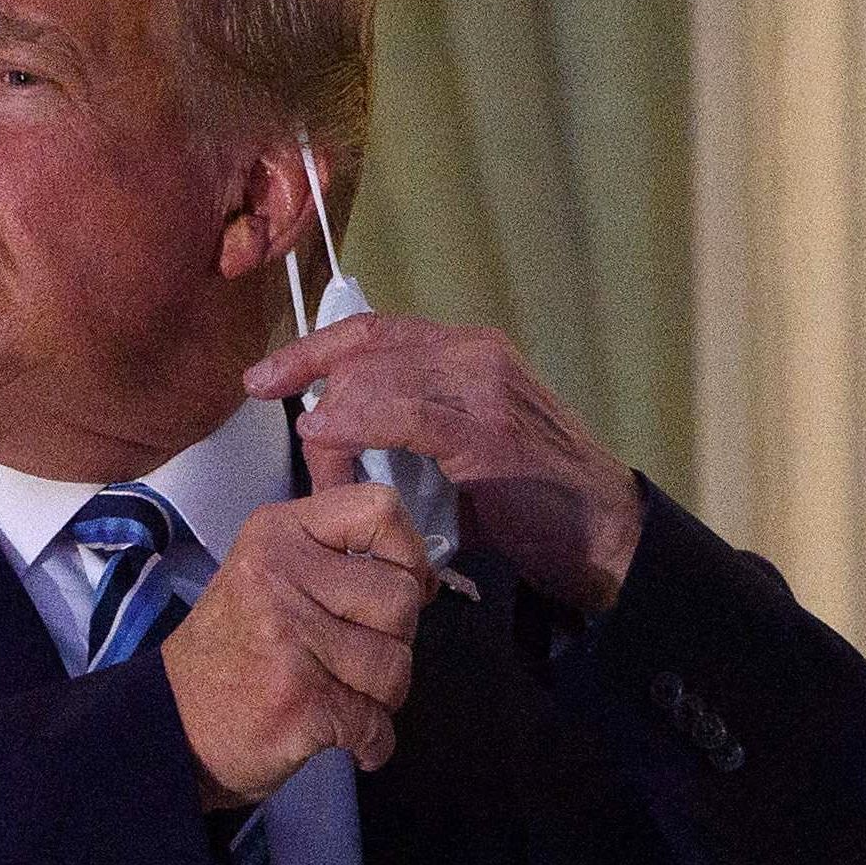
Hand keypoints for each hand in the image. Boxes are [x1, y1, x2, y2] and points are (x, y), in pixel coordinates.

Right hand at [158, 482, 433, 805]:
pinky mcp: (300, 702)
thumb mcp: (266, 573)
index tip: (401, 587)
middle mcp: (278, 577)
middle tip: (355, 661)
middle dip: (396, 641)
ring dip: (384, 697)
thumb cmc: (233, 649)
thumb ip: (334, 560)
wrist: (173, 725)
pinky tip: (350, 740)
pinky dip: (373, 742)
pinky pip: (376, 722)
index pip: (379, 510)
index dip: (409, 554)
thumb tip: (423, 578)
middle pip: (400, 598)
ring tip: (346, 699)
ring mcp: (288, 640)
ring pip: (395, 665)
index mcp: (277, 534)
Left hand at [245, 314, 643, 614]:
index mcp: (468, 352)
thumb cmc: (525, 501)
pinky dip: (360, 422)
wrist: (599, 534)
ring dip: (334, 420)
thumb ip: (406, 430)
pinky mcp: (489, 433)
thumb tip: (338, 435)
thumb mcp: (456, 451)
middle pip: (368, 344)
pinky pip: (408, 415)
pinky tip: (327, 434)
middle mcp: (476, 355)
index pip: (375, 330)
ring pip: (380, 375)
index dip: (314, 347)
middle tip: (268, 399)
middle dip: (309, 371)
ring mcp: (485, 389)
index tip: (266, 375)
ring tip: (315, 460)